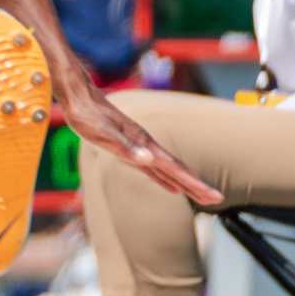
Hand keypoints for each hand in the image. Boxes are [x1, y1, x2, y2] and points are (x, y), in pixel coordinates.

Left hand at [58, 70, 222, 207]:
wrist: (79, 96)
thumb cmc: (88, 116)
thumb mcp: (104, 135)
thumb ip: (127, 148)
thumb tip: (149, 160)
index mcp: (144, 145)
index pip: (175, 169)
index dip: (194, 183)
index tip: (212, 196)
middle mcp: (146, 146)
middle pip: (177, 170)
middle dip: (196, 185)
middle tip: (216, 199)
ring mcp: (140, 148)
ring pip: (168, 170)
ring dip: (184, 184)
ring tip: (200, 196)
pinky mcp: (130, 149)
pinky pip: (154, 170)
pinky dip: (165, 180)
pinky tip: (170, 187)